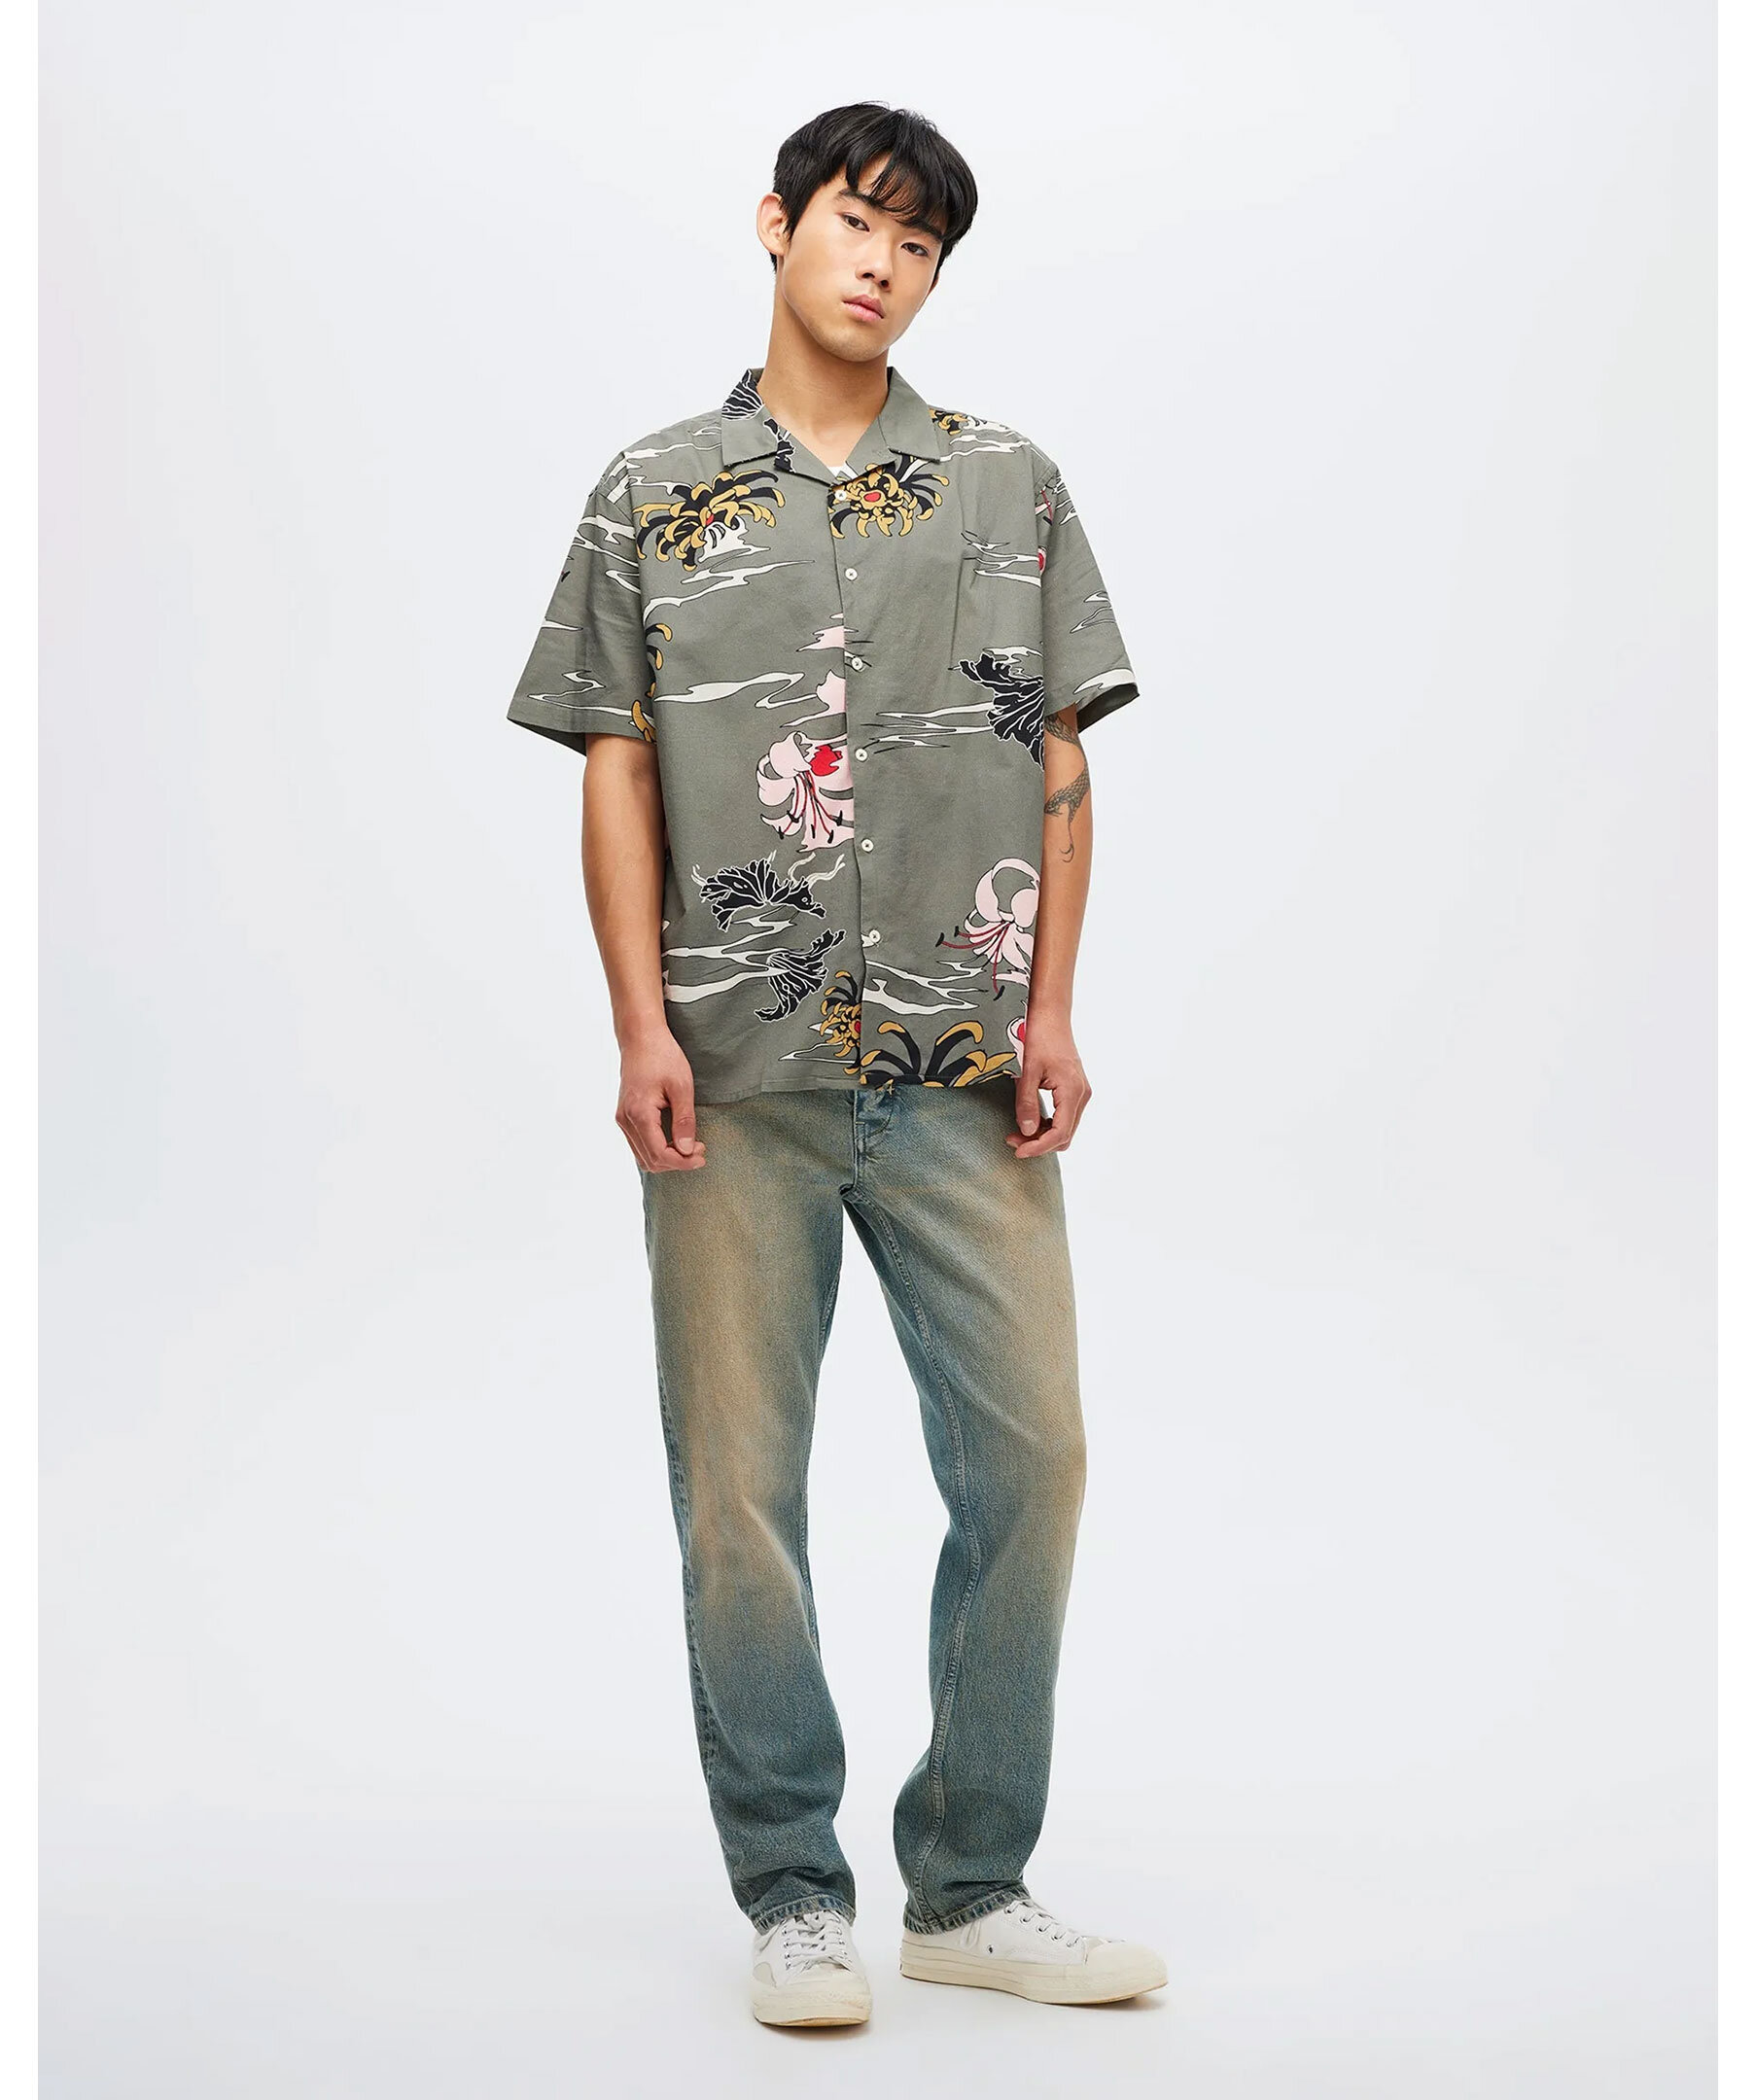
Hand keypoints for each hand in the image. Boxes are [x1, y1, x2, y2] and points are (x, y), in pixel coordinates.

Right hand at [618, 1032, 707, 1170]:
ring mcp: (622, 1119)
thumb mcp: (681, 1087)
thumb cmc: (663, 1056)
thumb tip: (686, 1150)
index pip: (659, 1154)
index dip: (683, 1162)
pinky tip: (675, 1139)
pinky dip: (657, 1149)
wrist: (641, 1038)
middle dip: (677, 1161)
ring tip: (689, 1145)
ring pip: (642, 1156)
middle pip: (650, 1160)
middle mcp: (625, 1120)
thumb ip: (684, 1121)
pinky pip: (639, 1144)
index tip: (702, 1155)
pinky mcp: (624, 1116)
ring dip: (667, 1158)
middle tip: (699, 1148)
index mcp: (639, 1113)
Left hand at [1007, 1012, 1089, 1156]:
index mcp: (1072, 1090)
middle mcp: (1082, 1094)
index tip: (1017, 1150)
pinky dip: (1048, 1125)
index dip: (1039, 1147)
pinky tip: (1029, 1119)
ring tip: (1017, 1131)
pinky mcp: (1075, 1089)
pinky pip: (1065, 1117)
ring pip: (1066, 1128)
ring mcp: (1080, 1092)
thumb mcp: (1026, 1071)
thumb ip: (1026, 1102)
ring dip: (1043, 1135)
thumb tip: (1026, 1131)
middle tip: (1012, 1140)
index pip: (1060, 1132)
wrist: (1050, 1015)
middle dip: (1039, 1143)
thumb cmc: (1038, 1037)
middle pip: (1065, 1135)